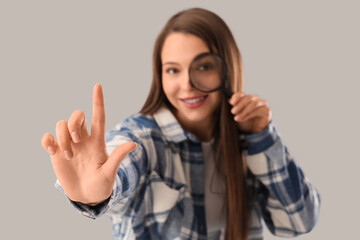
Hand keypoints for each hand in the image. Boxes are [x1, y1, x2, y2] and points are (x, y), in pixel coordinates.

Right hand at [41, 84, 136, 203]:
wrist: (86, 196)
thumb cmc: (101, 185)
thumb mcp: (110, 172)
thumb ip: (118, 157)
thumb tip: (133, 144)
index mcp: (98, 141)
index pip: (99, 116)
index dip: (98, 101)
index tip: (98, 85)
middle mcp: (83, 139)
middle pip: (77, 115)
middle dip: (74, 123)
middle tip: (76, 140)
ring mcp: (69, 144)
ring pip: (61, 125)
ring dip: (62, 138)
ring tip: (68, 157)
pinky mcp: (56, 152)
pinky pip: (47, 137)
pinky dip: (47, 141)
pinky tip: (53, 151)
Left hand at [229, 92, 271, 133]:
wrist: (252, 130)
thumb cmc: (244, 120)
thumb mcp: (237, 114)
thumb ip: (234, 107)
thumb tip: (229, 100)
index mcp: (246, 97)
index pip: (242, 94)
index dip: (237, 97)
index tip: (231, 103)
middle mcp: (255, 98)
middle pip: (248, 97)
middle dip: (240, 105)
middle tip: (233, 112)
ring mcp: (262, 103)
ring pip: (254, 104)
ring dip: (244, 111)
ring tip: (237, 118)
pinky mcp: (266, 110)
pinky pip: (259, 110)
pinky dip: (250, 115)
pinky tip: (244, 119)